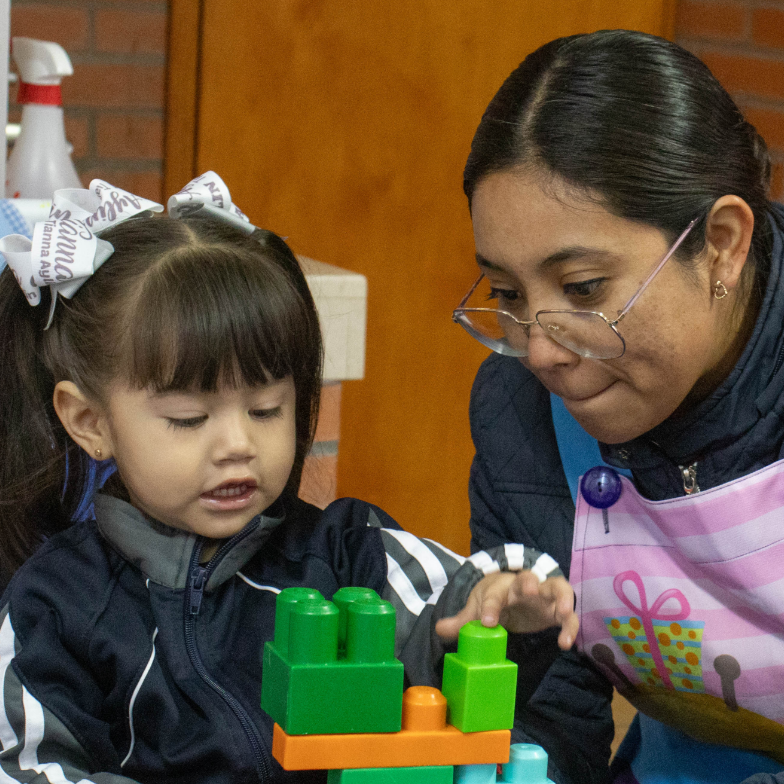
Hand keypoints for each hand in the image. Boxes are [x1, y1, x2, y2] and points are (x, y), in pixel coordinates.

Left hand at [434, 571, 577, 649]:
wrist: (513, 592)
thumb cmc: (495, 599)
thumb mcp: (477, 607)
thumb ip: (461, 620)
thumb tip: (439, 629)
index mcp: (500, 586)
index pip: (493, 593)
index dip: (490, 606)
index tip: (487, 622)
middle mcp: (523, 586)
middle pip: (528, 577)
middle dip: (529, 582)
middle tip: (531, 592)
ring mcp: (543, 595)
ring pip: (558, 588)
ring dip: (562, 598)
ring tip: (562, 614)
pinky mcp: (556, 609)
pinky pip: (568, 615)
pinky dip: (570, 626)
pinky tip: (565, 644)